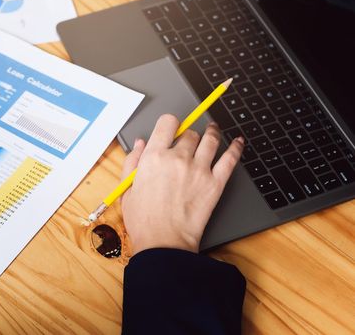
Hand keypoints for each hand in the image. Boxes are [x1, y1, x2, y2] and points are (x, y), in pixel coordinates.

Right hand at [121, 114, 243, 253]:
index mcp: (154, 157)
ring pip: (210, 140)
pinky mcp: (215, 183)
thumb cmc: (144, 221)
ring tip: (213, 131)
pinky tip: (237, 142)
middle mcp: (177, 158)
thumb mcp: (127, 189)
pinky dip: (235, 147)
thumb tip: (139, 144)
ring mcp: (199, 170)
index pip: (167, 123)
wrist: (164, 243)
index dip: (170, 123)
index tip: (172, 127)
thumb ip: (132, 162)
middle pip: (190, 133)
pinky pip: (230, 158)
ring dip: (212, 133)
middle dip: (188, 136)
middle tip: (189, 142)